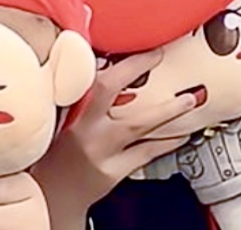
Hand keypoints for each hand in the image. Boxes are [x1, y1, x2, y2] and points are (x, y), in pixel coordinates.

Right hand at [30, 52, 196, 217]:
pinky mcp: (111, 172)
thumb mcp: (58, 118)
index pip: (85, 73)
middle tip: (161, 55)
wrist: (50, 195)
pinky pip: (146, 152)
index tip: (137, 46)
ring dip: (167, 110)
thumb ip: (76, 90)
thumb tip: (98, 51)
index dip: (112, 58)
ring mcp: (97, 150)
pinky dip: (167, 141)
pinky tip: (182, 133)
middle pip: (108, 89)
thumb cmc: (55, 149)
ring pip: (137, 125)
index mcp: (64, 109)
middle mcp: (79, 127)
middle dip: (136, 68)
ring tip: (190, 99)